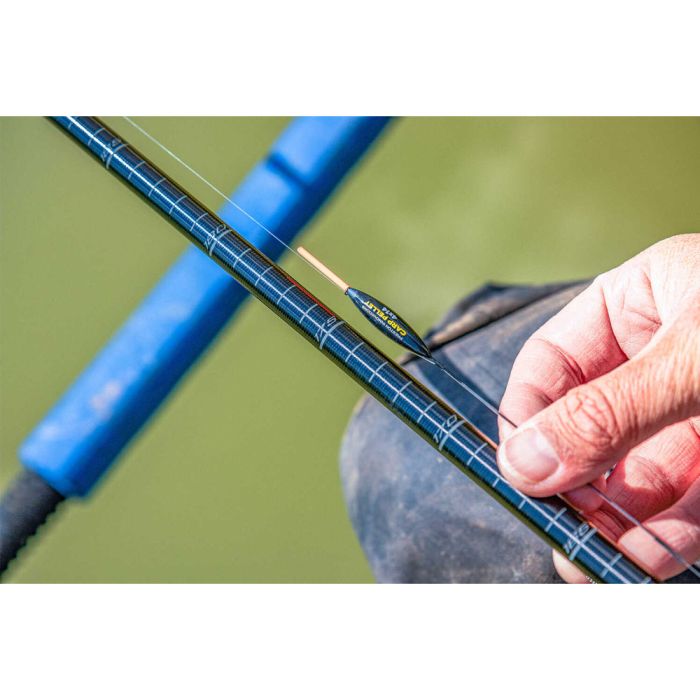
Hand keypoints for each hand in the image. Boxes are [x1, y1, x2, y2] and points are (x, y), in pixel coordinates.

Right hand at [497, 233, 699, 581]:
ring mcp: (694, 415)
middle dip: (571, 478)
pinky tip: (644, 558)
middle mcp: (661, 360)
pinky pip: (680, 504)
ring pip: (630, 474)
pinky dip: (661, 535)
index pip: (552, 363)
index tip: (519, 469)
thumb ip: (611, 411)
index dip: (528, 415)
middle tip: (557, 524)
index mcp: (642, 304)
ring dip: (611, 518)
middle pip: (586, 426)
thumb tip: (524, 462)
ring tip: (594, 558)